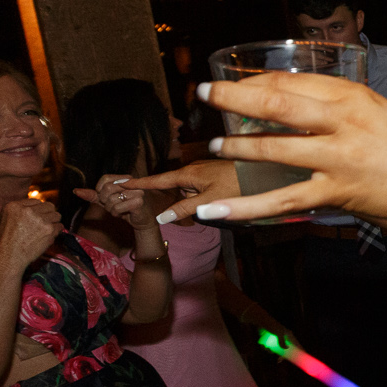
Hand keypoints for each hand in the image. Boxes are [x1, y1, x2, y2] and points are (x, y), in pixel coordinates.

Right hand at [0, 197, 59, 270]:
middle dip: (48, 215)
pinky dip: (56, 233)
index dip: (37, 211)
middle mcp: (27, 210)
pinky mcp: (49, 229)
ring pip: (57, 215)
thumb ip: (21, 213)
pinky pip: (60, 227)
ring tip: (44, 233)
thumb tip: (40, 210)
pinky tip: (46, 238)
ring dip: (53, 223)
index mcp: (14, 206)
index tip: (36, 219)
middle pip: (49, 206)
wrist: (6, 258)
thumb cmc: (4, 243)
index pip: (35, 201)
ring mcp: (39, 219)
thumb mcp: (6, 220)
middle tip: (43, 225)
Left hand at [73, 176, 159, 229]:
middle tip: (112, 206)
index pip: (106, 178)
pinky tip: (124, 214)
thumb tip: (76, 191)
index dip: (100, 190)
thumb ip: (93, 195)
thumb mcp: (107, 200)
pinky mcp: (139, 202)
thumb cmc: (125, 208)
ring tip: (119, 210)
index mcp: (126, 178)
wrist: (142, 221)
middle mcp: (133, 182)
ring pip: (112, 199)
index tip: (105, 197)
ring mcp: (138, 192)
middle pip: (108, 188)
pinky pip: (118, 207)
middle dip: (105, 201)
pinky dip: (117, 213)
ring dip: (111, 209)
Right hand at [121, 159, 240, 224]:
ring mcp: (204, 171)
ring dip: (193, 201)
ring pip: (188, 190)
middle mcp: (193, 169)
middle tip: (189, 205)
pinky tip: (217, 201)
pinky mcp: (213, 174)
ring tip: (213, 202)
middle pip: (173, 188)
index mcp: (188, 174)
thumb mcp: (209, 201)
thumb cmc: (239, 185)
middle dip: (175, 200)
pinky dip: (201, 198)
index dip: (139, 184)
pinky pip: (199, 189)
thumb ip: (185, 209)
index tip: (121, 183)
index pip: (157, 180)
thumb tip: (162, 217)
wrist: (265, 174)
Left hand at [192, 74, 386, 224]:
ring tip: (216, 146)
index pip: (291, 82)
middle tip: (204, 94)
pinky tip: (214, 210)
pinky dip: (244, 207)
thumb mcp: (374, 110)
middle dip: (234, 98)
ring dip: (239, 147)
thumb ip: (335, 103)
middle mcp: (344, 122)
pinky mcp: (337, 193)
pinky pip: (282, 200)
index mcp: (352, 95)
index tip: (232, 84)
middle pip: (277, 104)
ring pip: (276, 149)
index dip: (253, 82)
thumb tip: (287, 100)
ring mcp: (339, 159)